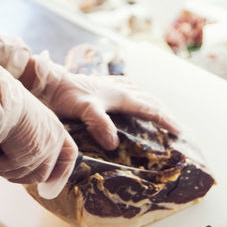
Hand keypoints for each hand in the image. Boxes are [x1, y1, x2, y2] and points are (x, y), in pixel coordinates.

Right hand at [0, 59, 78, 198]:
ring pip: (28, 175)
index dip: (60, 172)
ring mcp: (45, 148)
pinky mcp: (31, 155)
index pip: (69, 155)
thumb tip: (12, 152)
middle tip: (6, 173)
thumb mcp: (21, 117)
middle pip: (45, 172)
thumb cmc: (4, 99)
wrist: (0, 93)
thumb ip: (24, 134)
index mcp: (54, 126)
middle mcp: (54, 137)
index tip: (48, 184)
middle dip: (24, 177)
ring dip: (7, 171)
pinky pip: (12, 171)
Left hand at [21, 52, 180, 149]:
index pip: (150, 108)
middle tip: (175, 126)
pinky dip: (134, 96)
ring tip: (157, 113)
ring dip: (150, 102)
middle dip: (163, 112)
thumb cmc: (64, 96)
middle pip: (148, 99)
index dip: (166, 120)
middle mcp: (117, 89)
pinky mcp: (97, 86)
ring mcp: (107, 86)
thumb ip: (100, 124)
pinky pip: (124, 89)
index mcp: (119, 96)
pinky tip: (129, 99)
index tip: (180, 132)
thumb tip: (114, 144)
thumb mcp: (84, 110)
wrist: (46, 82)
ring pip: (138, 92)